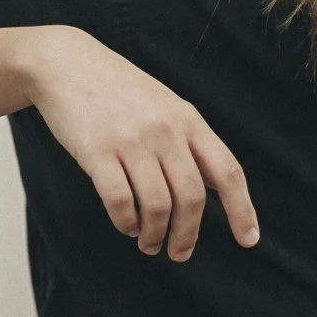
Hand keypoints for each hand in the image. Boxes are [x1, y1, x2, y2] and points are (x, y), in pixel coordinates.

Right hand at [21, 26, 259, 263]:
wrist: (67, 63)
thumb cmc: (118, 89)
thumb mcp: (165, 105)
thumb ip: (190, 141)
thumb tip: (216, 185)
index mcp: (188, 119)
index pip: (227, 170)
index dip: (242, 209)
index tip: (249, 240)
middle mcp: (165, 130)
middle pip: (192, 198)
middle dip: (188, 235)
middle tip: (179, 253)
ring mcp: (131, 140)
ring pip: (157, 206)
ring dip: (154, 234)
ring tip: (148, 242)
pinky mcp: (97, 151)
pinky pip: (120, 201)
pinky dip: (125, 222)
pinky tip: (125, 224)